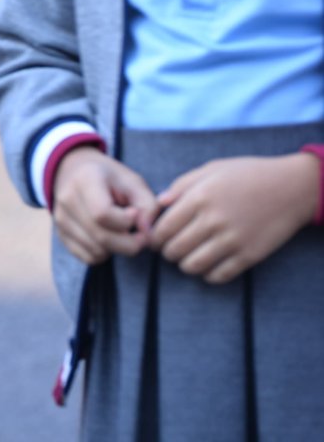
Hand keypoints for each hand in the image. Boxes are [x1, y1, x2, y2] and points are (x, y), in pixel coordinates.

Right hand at [51, 148, 158, 264]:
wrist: (72, 172)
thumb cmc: (108, 178)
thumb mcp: (133, 182)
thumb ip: (147, 205)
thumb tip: (146, 233)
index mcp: (84, 181)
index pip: (102, 214)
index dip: (126, 221)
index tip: (135, 214)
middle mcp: (66, 200)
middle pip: (101, 237)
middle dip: (129, 243)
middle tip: (141, 236)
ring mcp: (60, 219)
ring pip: (96, 251)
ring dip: (117, 248)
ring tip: (121, 232)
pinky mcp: (60, 234)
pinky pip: (88, 257)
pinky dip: (104, 254)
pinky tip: (108, 238)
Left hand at [149, 154, 319, 283]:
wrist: (291, 188)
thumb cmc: (248, 174)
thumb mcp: (211, 170)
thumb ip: (181, 185)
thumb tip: (159, 202)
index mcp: (199, 198)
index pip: (163, 228)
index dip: (153, 237)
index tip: (155, 238)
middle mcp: (213, 221)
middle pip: (174, 249)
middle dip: (167, 252)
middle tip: (169, 249)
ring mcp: (232, 240)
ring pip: (193, 266)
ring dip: (185, 265)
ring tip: (186, 258)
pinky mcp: (250, 255)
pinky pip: (219, 275)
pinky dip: (208, 275)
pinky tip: (208, 265)